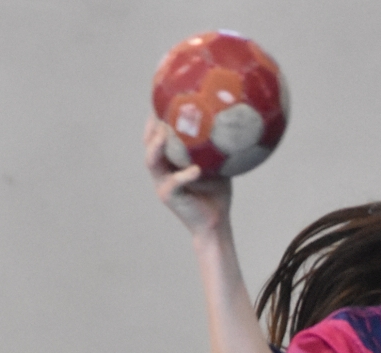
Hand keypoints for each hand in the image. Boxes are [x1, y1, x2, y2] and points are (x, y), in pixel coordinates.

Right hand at [144, 117, 231, 237]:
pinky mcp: (169, 197)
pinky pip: (174, 183)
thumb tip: (232, 122)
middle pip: (148, 145)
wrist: (216, 223)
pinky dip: (184, 175)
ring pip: (152, 161)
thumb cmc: (216, 194)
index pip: (157, 136)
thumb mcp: (217, 165)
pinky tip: (196, 170)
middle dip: (152, 128)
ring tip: (165, 134)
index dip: (157, 119)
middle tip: (161, 112)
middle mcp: (162, 171)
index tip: (165, 101)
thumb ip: (216, 147)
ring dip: (157, 147)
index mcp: (170, 162)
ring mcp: (163, 184)